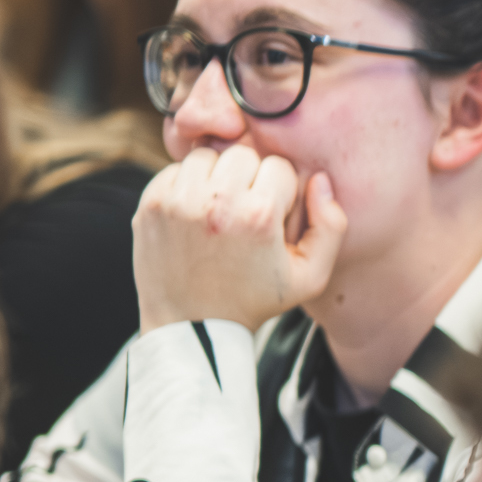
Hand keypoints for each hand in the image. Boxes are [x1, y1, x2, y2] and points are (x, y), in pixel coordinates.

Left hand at [134, 144, 344, 331]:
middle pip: (243, 154)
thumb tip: (319, 179)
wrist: (191, 327)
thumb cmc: (253, 302)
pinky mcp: (150, 204)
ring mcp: (177, 201)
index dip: (282, 190)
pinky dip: (187, 185)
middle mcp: (216, 202)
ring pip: (207, 155)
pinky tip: (194, 215)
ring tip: (219, 210)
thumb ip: (331, 226)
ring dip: (217, 176)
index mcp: (258, 216)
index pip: (280, 166)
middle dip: (250, 177)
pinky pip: (175, 170)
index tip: (273, 216)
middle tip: (246, 210)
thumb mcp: (310, 277)